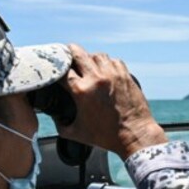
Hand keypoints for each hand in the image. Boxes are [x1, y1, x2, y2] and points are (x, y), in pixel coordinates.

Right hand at [56, 44, 166, 159]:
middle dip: (69, 53)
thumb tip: (55, 118)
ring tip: (88, 66)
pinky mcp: (125, 75)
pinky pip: (113, 61)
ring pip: (96, 55)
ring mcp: (112, 75)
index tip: (54, 71)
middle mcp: (96, 78)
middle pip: (77, 52)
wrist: (134, 135)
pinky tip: (105, 71)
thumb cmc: (106, 136)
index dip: (55, 68)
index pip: (62, 70)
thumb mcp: (77, 133)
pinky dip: (107, 64)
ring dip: (90, 58)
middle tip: (67, 56)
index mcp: (81, 91)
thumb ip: (60, 125)